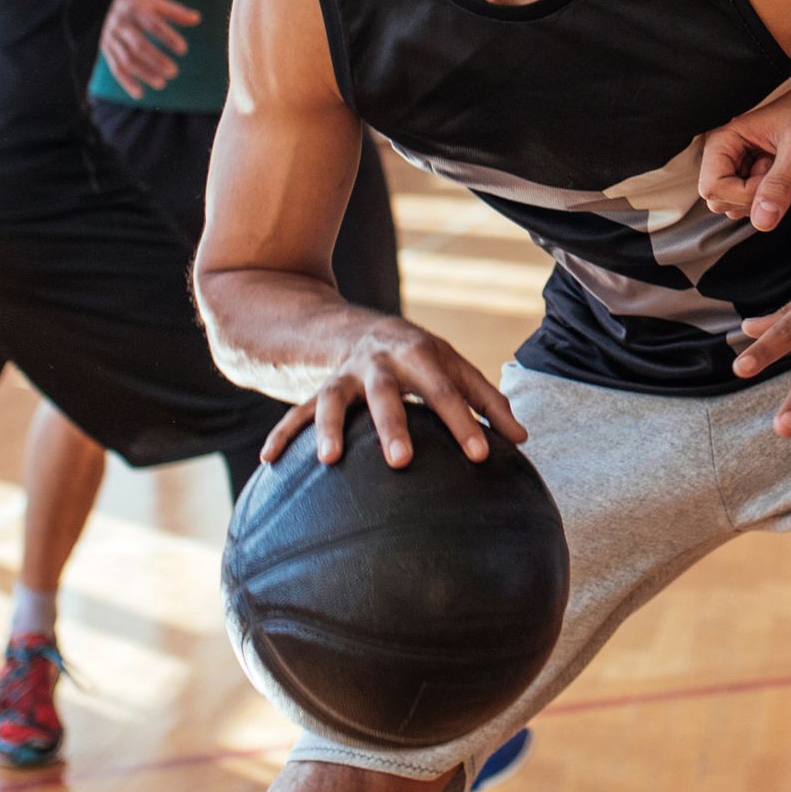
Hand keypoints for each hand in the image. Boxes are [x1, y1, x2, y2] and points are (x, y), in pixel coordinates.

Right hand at [101, 0, 199, 97]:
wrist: (103, 1)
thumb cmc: (136, 2)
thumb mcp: (154, 1)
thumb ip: (175, 12)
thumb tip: (197, 18)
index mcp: (137, 11)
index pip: (153, 25)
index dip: (168, 37)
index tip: (183, 49)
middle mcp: (123, 25)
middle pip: (139, 45)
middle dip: (156, 60)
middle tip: (173, 72)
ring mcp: (112, 38)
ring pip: (127, 59)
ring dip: (143, 73)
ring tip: (161, 84)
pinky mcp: (106, 49)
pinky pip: (115, 68)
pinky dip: (126, 82)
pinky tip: (139, 94)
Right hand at [260, 319, 526, 470]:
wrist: (351, 329)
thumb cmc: (417, 358)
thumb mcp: (451, 367)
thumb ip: (485, 400)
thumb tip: (522, 439)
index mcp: (420, 355)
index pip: (446, 390)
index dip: (465, 420)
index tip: (481, 455)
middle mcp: (379, 363)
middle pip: (387, 393)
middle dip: (394, 425)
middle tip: (402, 462)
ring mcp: (343, 376)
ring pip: (334, 399)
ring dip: (331, 427)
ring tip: (329, 460)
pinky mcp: (315, 390)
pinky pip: (293, 412)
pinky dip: (281, 435)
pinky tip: (268, 462)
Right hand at [697, 87, 790, 231]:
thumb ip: (780, 184)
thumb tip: (763, 220)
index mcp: (724, 139)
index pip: (711, 187)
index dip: (742, 192)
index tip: (768, 174)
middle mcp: (726, 153)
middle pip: (718, 200)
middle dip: (751, 196)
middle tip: (775, 168)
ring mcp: (738, 166)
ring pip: (732, 205)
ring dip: (760, 197)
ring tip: (778, 167)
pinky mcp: (751, 175)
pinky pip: (749, 203)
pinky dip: (767, 198)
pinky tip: (780, 172)